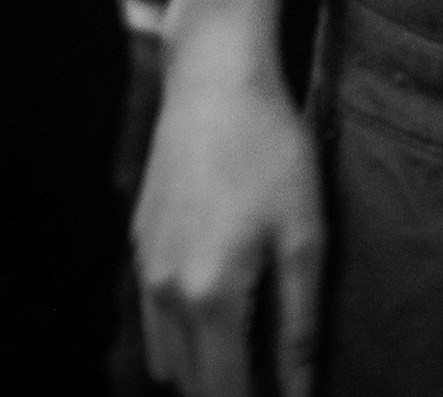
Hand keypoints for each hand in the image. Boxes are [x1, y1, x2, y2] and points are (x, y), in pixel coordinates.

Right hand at [135, 38, 325, 396]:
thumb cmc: (271, 149)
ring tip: (253, 343)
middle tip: (274, 371)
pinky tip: (223, 297)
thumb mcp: (304, 236)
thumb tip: (301, 395)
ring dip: (204, 367)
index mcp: (210, 299)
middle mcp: (164, 295)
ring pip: (167, 359)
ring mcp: (143, 270)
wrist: (215, 77)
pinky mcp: (138, 245)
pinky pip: (154, 317)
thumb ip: (299, 328)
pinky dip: (184, 331)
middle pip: (191, 387)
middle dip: (230, 391)